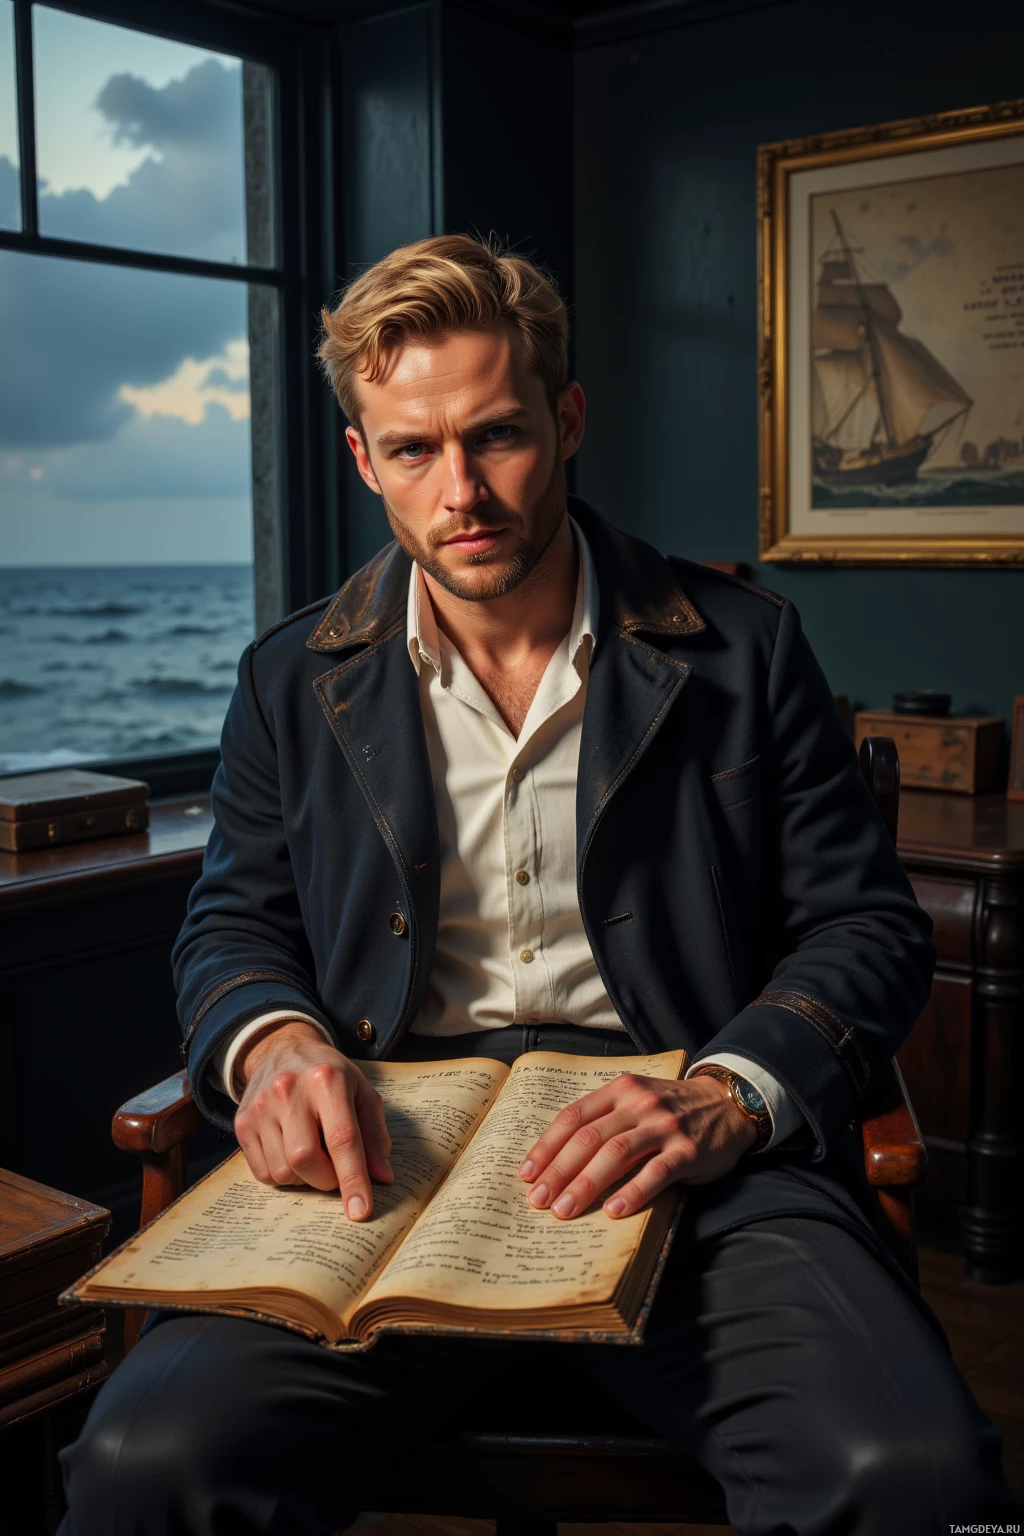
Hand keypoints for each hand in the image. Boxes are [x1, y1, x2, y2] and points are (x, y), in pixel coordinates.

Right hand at [232, 1021, 392, 1219]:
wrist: (283, 1049)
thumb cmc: (330, 1075)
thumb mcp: (363, 1093)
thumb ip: (375, 1135)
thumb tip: (382, 1177)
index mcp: (327, 1080)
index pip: (342, 1139)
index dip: (353, 1179)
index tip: (360, 1211)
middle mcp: (288, 1090)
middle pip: (305, 1159)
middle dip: (326, 1179)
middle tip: (336, 1171)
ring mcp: (260, 1107)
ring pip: (282, 1171)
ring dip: (304, 1177)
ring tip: (313, 1153)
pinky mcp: (241, 1122)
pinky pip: (262, 1172)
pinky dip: (282, 1174)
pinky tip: (290, 1151)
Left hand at [518, 1072, 757, 1219]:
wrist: (726, 1104)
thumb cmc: (671, 1109)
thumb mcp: (636, 1101)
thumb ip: (605, 1121)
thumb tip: (558, 1161)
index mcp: (620, 1091)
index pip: (573, 1117)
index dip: (546, 1147)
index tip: (526, 1174)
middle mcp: (640, 1104)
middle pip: (589, 1139)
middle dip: (559, 1171)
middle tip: (539, 1201)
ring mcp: (665, 1126)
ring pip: (617, 1154)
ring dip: (586, 1184)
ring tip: (565, 1210)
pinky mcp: (688, 1150)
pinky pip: (656, 1171)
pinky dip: (633, 1191)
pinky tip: (614, 1210)